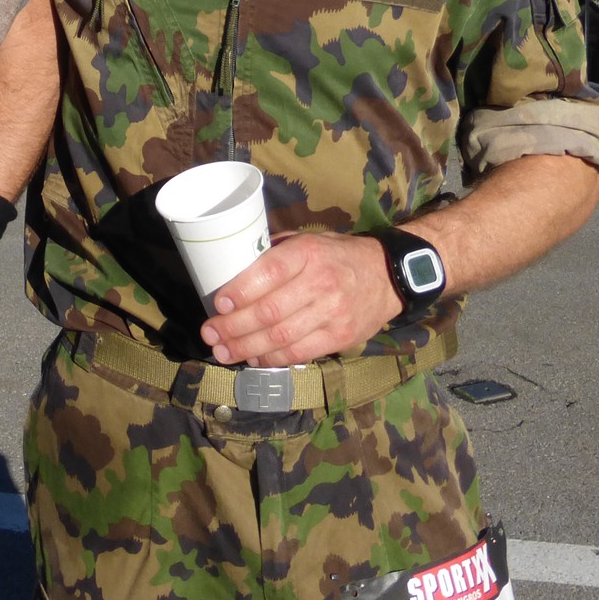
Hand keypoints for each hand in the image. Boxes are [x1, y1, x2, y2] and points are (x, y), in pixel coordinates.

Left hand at [201, 233, 400, 367]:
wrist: (389, 275)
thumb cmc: (338, 255)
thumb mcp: (309, 240)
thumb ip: (276, 252)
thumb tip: (234, 264)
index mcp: (308, 253)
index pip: (269, 272)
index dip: (240, 290)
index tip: (217, 304)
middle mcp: (321, 282)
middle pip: (270, 311)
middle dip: (234, 326)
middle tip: (209, 334)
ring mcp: (332, 313)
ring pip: (281, 337)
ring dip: (246, 347)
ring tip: (223, 351)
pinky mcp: (341, 337)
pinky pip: (300, 352)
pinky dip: (272, 359)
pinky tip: (253, 358)